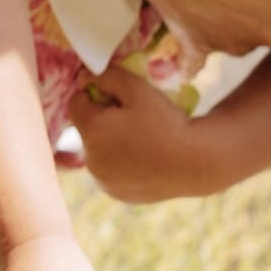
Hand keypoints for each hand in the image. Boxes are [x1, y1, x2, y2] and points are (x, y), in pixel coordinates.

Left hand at [67, 65, 201, 204]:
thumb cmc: (164, 120)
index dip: (95, 94)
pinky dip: (119, 162)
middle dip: (102, 118)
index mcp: (92, 131)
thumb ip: (106, 76)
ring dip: (109, 141)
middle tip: (133, 116)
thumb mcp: (136, 87)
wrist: (193, 162)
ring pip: (97, 150)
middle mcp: (91, 160)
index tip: (118, 97)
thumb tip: (85, 78)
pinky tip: (143, 157)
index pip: (76, 102)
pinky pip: (109, 171)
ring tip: (140, 137)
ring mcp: (103, 181)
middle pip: (86, 128)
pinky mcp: (116, 193)